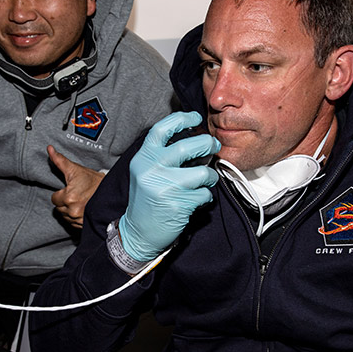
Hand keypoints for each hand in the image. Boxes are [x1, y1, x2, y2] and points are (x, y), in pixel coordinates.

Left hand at [48, 145, 104, 228]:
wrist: (112, 192)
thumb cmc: (94, 181)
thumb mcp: (76, 169)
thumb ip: (60, 160)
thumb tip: (49, 149)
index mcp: (69, 197)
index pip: (54, 199)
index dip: (60, 193)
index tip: (70, 189)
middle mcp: (73, 211)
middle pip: (59, 208)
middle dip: (65, 201)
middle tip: (77, 194)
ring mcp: (79, 219)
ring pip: (65, 216)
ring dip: (70, 209)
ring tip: (81, 201)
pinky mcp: (84, 225)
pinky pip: (73, 222)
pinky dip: (76, 217)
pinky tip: (84, 208)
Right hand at [119, 111, 220, 261]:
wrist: (139, 233)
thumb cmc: (147, 200)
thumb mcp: (146, 172)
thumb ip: (162, 155)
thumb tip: (192, 135)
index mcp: (143, 159)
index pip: (161, 130)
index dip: (181, 119)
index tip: (196, 118)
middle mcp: (152, 170)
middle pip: (187, 147)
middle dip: (207, 144)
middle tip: (213, 146)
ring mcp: (165, 187)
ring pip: (202, 172)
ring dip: (210, 176)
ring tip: (206, 180)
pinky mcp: (178, 204)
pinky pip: (204, 194)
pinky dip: (206, 196)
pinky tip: (197, 200)